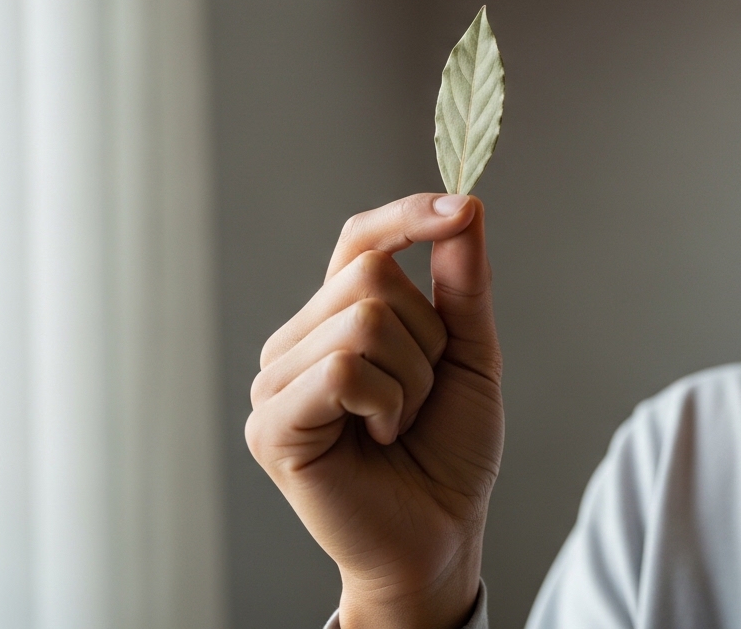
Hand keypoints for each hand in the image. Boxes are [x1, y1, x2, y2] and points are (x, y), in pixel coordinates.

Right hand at [246, 193, 501, 628]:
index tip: (463, 209)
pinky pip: (344, 368)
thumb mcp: (468, 354)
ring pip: (362, 320)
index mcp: (335, 319)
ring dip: (411, 378)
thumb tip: (467, 204)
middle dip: (427, 336)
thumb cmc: (447, 452)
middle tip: (421, 397)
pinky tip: (381, 437)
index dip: (408, 215)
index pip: (358, 239)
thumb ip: (462, 282)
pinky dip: (387, 402)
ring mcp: (276, 382)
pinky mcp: (272, 424)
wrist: (441, 536)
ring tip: (401, 423)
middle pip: (371, 275)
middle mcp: (296, 343)